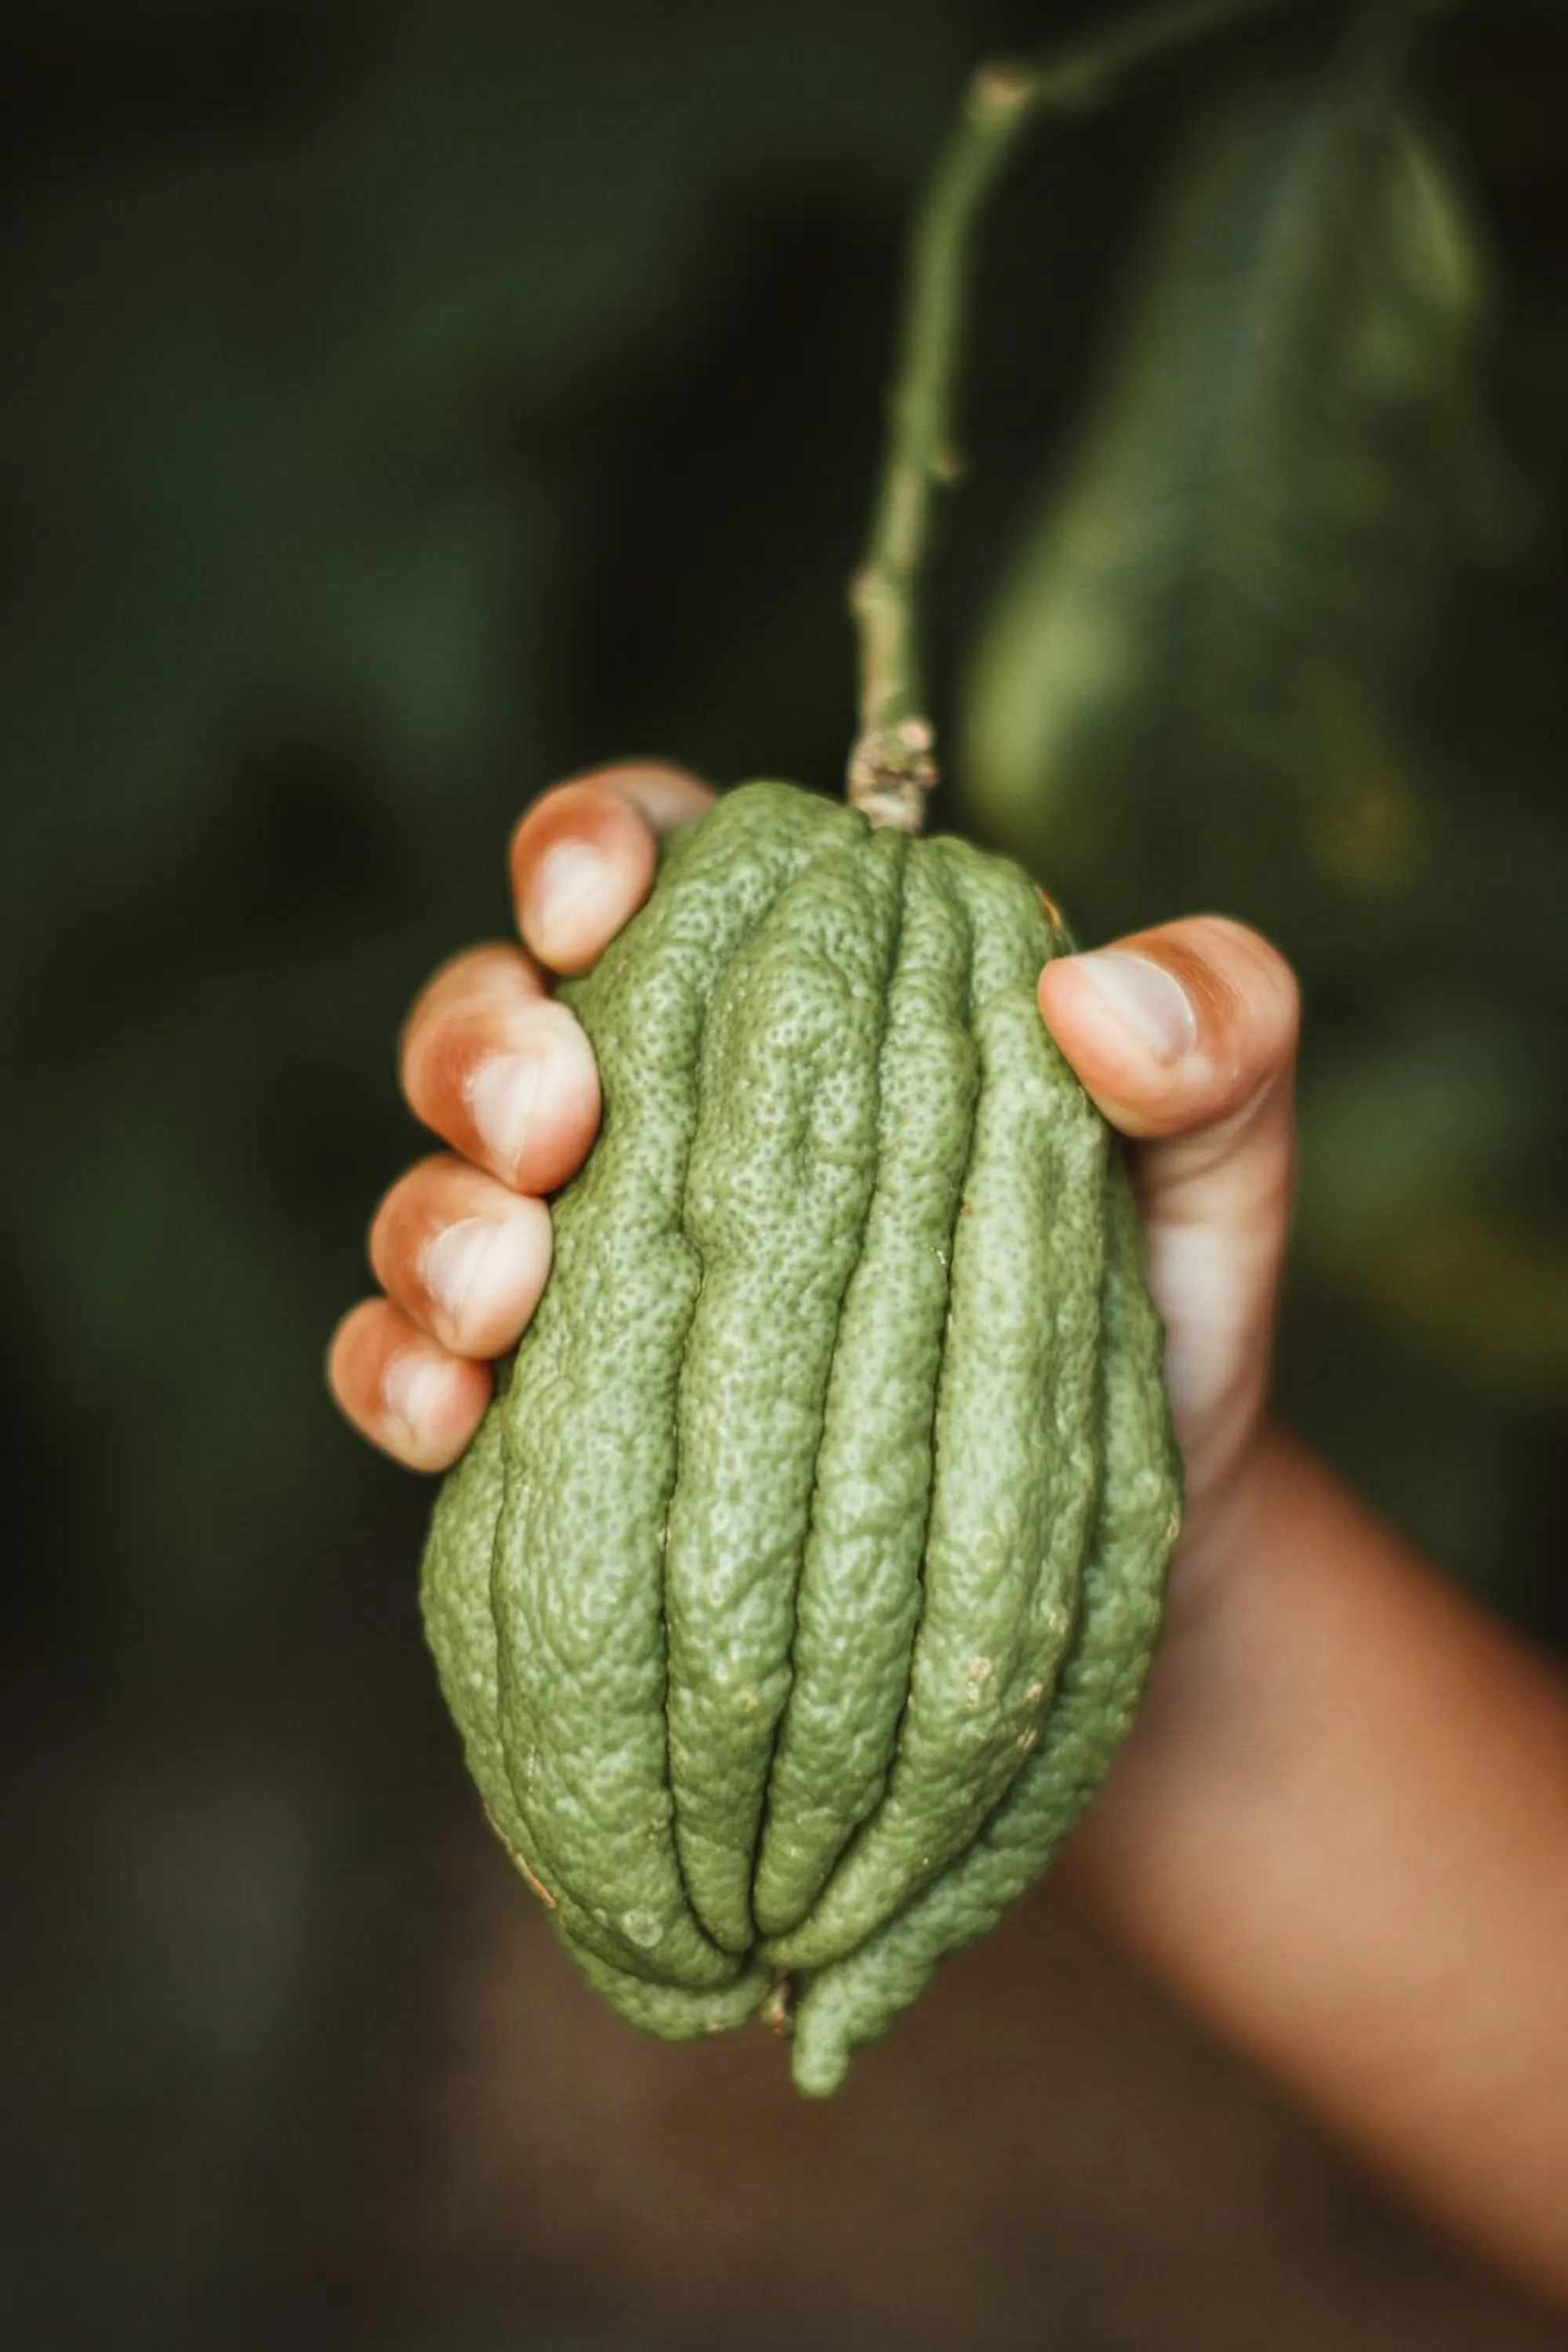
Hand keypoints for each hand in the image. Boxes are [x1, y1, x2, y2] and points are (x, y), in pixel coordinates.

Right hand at [329, 759, 1299, 1586]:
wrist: (1098, 1570)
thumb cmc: (1144, 1330)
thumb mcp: (1218, 1178)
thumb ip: (1223, 1039)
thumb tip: (1095, 991)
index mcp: (791, 998)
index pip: (647, 858)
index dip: (586, 847)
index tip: (592, 903)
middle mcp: (658, 1115)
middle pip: (491, 1015)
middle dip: (482, 1046)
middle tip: (547, 1122)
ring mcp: (586, 1269)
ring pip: (429, 1190)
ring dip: (432, 1221)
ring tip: (502, 1293)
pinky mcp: (544, 1417)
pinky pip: (403, 1368)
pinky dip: (394, 1378)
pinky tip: (445, 1419)